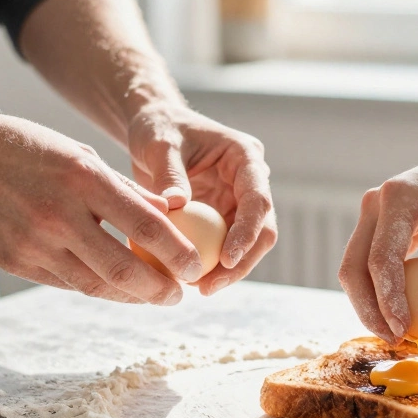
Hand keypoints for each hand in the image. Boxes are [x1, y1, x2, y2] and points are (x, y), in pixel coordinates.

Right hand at [0, 113, 204, 303]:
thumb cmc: (24, 148)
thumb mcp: (78, 153)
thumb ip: (122, 189)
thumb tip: (170, 217)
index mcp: (83, 178)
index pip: (146, 226)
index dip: (177, 254)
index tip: (195, 267)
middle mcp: (59, 214)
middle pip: (123, 269)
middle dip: (158, 289)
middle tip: (178, 295)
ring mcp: (34, 242)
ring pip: (94, 284)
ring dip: (128, 297)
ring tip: (151, 296)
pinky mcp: (15, 260)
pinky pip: (65, 282)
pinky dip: (94, 287)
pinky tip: (113, 287)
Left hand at [126, 103, 276, 294]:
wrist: (155, 128)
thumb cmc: (159, 129)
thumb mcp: (160, 145)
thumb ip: (169, 173)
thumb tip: (176, 205)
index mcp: (245, 158)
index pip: (257, 199)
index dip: (248, 232)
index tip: (227, 260)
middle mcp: (250, 181)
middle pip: (262, 228)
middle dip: (242, 262)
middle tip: (210, 286)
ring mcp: (238, 200)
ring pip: (248, 243)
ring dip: (229, 270)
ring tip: (199, 289)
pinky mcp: (223, 215)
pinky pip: (223, 245)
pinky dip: (211, 264)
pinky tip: (190, 281)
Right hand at [338, 143, 417, 343]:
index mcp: (398, 197)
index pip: (382, 258)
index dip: (388, 299)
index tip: (403, 330)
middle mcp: (375, 204)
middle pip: (355, 267)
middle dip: (369, 309)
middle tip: (395, 340)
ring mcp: (372, 216)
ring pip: (354, 270)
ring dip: (369, 305)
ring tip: (396, 334)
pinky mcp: (378, 228)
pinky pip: (368, 267)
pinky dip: (378, 294)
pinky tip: (398, 318)